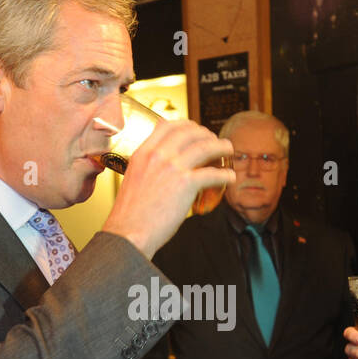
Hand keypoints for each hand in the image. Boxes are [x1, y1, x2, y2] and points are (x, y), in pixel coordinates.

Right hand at [102, 120, 234, 257]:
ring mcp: (172, 167)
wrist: (128, 233)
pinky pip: (212, 173)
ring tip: (228, 150)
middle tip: (214, 141)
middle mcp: (157, 155)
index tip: (195, 130)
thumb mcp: (132, 179)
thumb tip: (159, 168)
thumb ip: (146, 168)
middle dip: (206, 133)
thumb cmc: (130, 215)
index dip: (185, 125)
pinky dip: (224, 174)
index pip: (167, 125)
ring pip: (204, 147)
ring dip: (221, 146)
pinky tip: (229, 177)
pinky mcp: (185, 184)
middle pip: (189, 132)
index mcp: (142, 153)